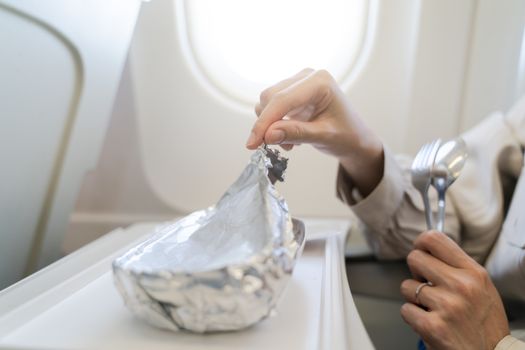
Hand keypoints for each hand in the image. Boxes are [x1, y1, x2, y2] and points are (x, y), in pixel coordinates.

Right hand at [245, 68, 383, 195]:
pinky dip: (274, 123)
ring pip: (267, 100)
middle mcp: (307, 76)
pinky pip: (272, 105)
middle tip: (271, 147)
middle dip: (266, 124)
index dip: (264, 123)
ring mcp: (299, 81)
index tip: (252, 144)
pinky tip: (288, 135)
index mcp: (320, 81)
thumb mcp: (323, 137)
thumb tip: (267, 135)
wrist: (355, 137)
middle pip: (270, 97)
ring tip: (289, 143)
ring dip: (270, 125)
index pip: (282, 100)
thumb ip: (296, 133)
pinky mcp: (293, 90)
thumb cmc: (346, 136)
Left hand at [400, 231, 509, 349]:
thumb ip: (457, 267)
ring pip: (406, 286)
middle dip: (416, 272)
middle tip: (427, 285)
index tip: (420, 251)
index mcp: (473, 273)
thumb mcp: (482, 287)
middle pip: (414, 258)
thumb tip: (428, 250)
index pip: (434, 239)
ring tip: (434, 309)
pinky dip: (413, 317)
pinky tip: (430, 322)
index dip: (420, 243)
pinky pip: (405, 310)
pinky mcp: (432, 326)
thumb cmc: (485, 324)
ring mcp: (446, 306)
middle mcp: (461, 286)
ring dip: (415, 298)